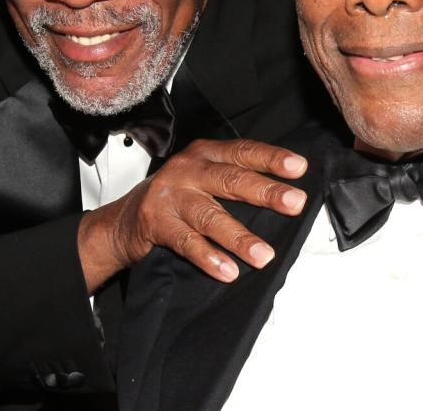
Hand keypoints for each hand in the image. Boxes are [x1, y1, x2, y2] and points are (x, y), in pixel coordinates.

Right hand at [77, 138, 306, 289]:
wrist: (123, 221)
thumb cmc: (175, 197)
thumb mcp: (203, 177)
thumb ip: (236, 179)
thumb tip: (285, 194)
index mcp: (205, 154)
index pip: (242, 152)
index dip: (271, 158)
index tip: (299, 167)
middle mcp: (188, 170)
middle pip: (230, 179)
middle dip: (265, 191)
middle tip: (294, 202)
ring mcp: (170, 196)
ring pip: (210, 215)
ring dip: (239, 237)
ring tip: (263, 255)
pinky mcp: (156, 223)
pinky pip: (186, 242)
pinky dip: (209, 257)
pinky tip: (228, 271)